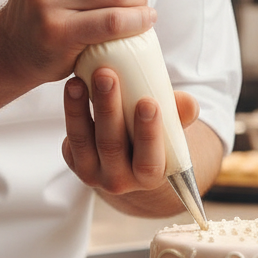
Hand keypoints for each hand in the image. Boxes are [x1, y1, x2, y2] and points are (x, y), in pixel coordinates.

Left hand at [61, 71, 200, 195]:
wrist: (131, 158)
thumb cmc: (156, 137)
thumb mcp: (172, 130)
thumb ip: (181, 115)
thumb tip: (187, 102)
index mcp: (150, 176)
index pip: (149, 161)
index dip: (148, 133)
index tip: (148, 102)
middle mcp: (120, 180)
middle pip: (111, 146)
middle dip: (109, 109)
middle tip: (107, 76)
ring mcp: (93, 173)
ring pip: (84, 141)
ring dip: (80, 108)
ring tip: (80, 79)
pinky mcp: (75, 161)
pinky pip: (71, 137)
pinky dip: (70, 111)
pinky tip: (73, 86)